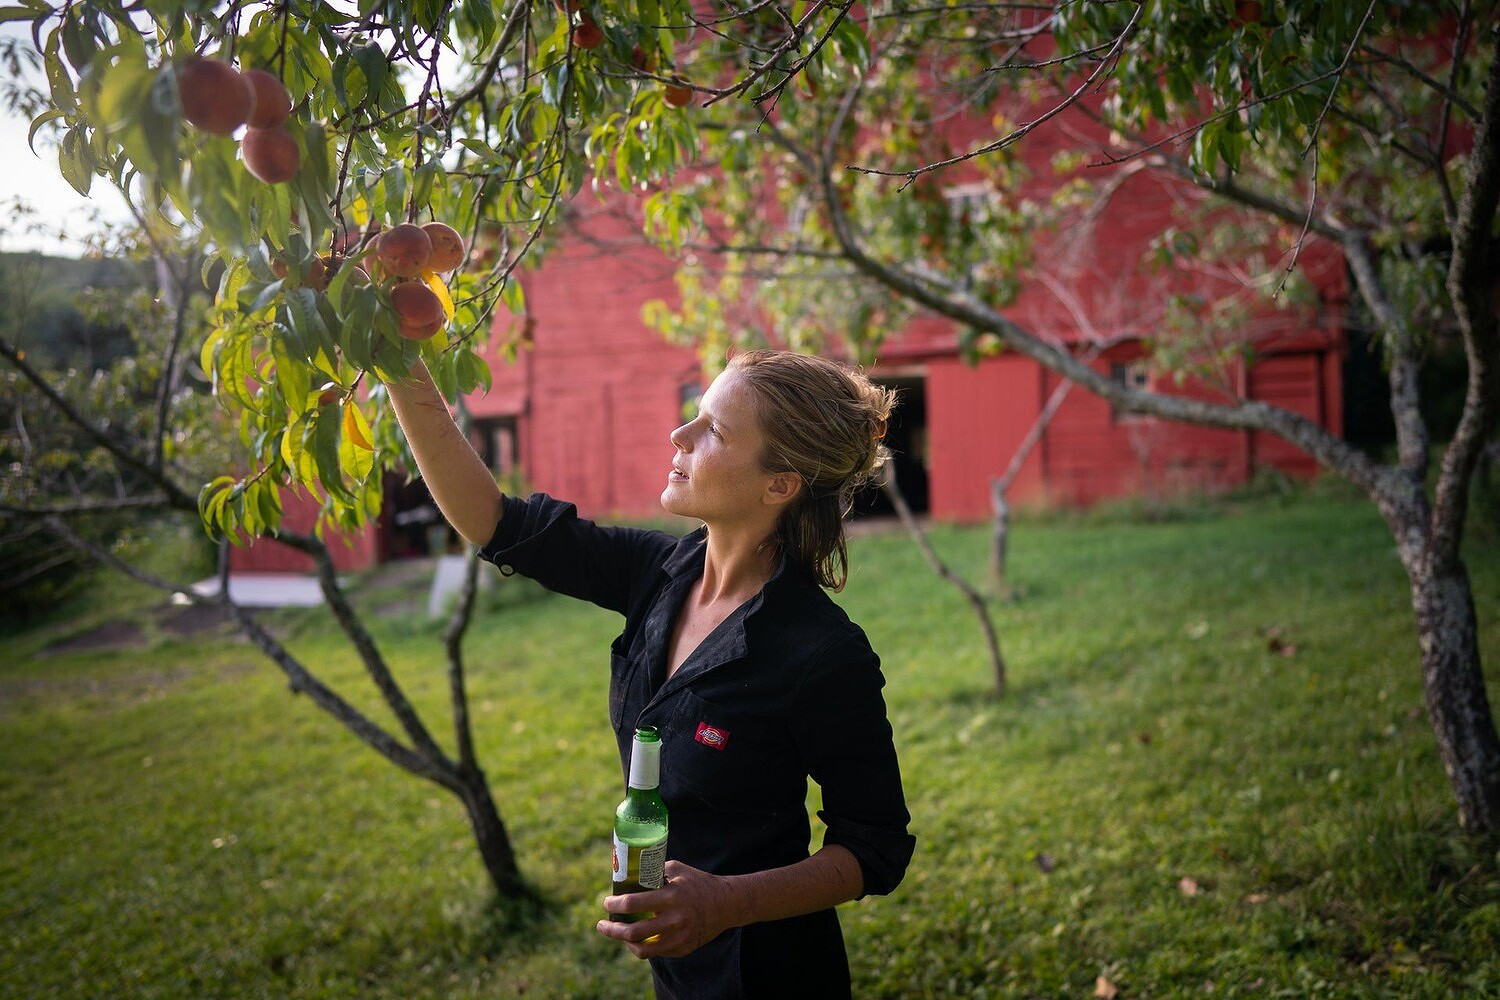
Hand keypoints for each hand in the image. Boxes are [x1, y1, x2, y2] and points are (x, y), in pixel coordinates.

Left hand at [595, 860, 735, 959]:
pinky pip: (656, 952)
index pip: (633, 904)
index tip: (606, 902)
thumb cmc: (697, 882)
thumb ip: (654, 872)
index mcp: (671, 896)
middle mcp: (674, 919)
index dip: (615, 905)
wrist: (726, 903)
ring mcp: (679, 937)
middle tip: (602, 924)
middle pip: (633, 931)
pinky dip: (642, 946)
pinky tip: (636, 939)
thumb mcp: (677, 869)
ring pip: (642, 949)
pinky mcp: (682, 949)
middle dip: (612, 929)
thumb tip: (629, 875)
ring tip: (617, 934)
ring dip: (624, 942)